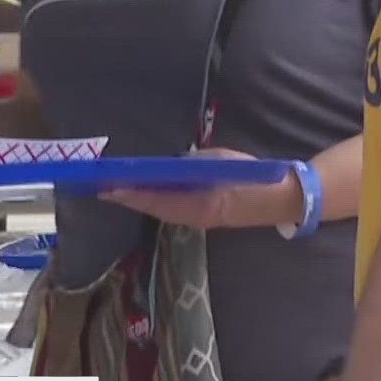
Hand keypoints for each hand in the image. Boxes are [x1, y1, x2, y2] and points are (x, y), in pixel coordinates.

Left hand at [100, 148, 300, 229]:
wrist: (279, 199)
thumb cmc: (250, 175)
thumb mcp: (219, 161)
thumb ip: (192, 163)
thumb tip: (168, 164)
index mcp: (201, 201)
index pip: (158, 198)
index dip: (132, 194)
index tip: (109, 187)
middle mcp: (195, 215)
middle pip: (153, 208)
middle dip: (127, 199)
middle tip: (101, 188)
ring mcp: (198, 220)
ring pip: (160, 212)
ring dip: (137, 203)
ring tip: (114, 191)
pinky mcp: (201, 219)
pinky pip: (170, 213)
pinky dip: (152, 205)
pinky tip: (141, 196)